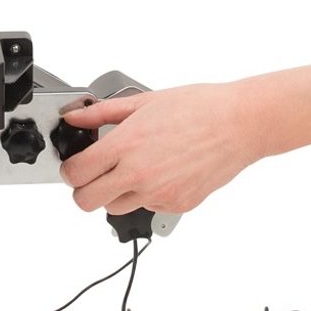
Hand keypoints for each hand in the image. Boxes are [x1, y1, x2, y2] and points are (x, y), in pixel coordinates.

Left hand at [58, 82, 262, 215]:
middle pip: (86, 202)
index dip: (69, 171)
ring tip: (132, 172)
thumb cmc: (199, 108)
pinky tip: (161, 173)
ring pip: (115, 208)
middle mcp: (139, 174)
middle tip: (92, 177)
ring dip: (115, 194)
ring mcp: (158, 193)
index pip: (76, 173)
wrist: (241, 123)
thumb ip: (101, 114)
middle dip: (83, 191)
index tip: (74, 167)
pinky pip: (147, 208)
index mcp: (126, 146)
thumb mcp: (144, 102)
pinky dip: (147, 196)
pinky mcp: (176, 205)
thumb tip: (74, 118)